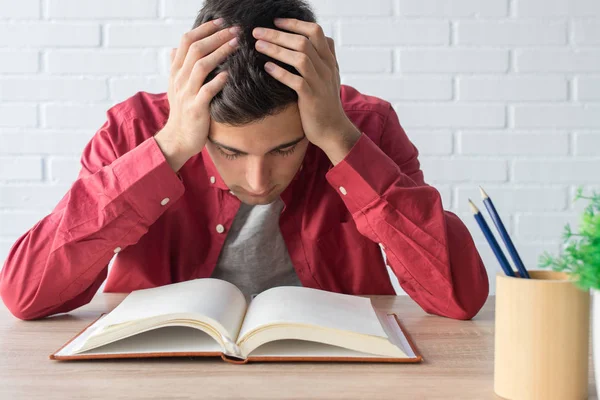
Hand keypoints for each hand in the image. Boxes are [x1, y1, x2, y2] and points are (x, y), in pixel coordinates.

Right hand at [155, 18, 240, 171]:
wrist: (177, 139)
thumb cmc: (182, 112)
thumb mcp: (176, 87)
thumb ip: (177, 67)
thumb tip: (174, 49)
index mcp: (176, 71)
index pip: (187, 41)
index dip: (204, 29)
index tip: (221, 22)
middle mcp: (179, 79)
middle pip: (196, 49)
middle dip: (216, 36)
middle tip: (235, 29)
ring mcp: (186, 93)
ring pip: (201, 65)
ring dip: (220, 52)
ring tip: (236, 44)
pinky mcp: (195, 108)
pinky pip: (206, 91)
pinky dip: (218, 81)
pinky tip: (229, 74)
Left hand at [252, 18, 360, 164]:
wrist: (333, 129)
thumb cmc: (325, 103)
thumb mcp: (329, 76)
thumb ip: (322, 58)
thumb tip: (312, 40)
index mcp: (329, 60)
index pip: (316, 31)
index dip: (295, 23)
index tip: (275, 21)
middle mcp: (327, 68)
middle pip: (304, 41)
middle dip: (278, 34)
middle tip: (257, 31)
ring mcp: (320, 82)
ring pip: (300, 58)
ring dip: (276, 49)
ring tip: (258, 45)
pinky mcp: (312, 97)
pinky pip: (296, 81)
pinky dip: (280, 72)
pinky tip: (267, 67)